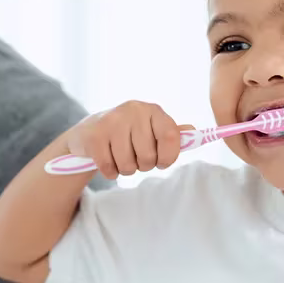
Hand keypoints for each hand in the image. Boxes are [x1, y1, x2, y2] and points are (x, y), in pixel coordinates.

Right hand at [66, 101, 192, 178]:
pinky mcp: (94, 136)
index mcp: (152, 110)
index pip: (170, 137)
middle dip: (143, 165)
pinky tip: (107, 160)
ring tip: (119, 158)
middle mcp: (133, 111)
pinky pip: (109, 168)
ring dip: (125, 169)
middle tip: (135, 157)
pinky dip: (110, 172)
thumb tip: (194, 132)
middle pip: (148, 157)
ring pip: (128, 165)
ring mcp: (111, 122)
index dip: (168, 156)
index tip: (162, 162)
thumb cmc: (127, 133)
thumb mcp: (150, 128)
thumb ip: (171, 132)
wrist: (89, 131)